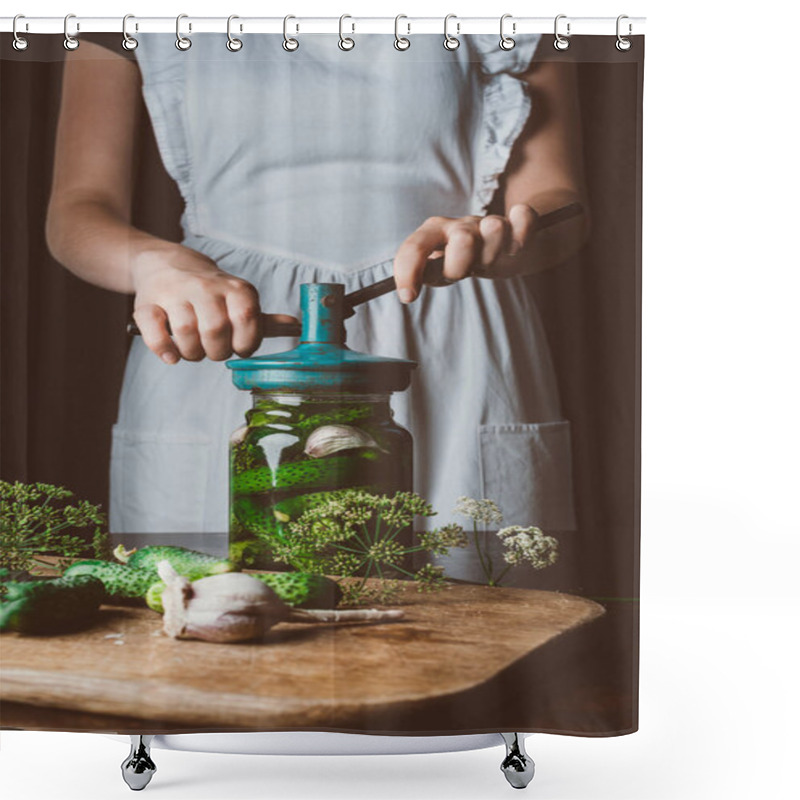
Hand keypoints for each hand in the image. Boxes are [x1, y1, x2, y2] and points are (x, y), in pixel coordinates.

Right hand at [131, 244, 295, 363]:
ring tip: (194, 350)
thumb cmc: (211, 293)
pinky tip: (173, 357)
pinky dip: (163, 348)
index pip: (247, 318)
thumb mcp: (240, 301)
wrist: (167, 264)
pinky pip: (153, 328)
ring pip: (185, 331)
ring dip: (192, 353)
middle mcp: (206, 286)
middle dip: (217, 351)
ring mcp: (175, 293)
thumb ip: (265, 320)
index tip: (240, 347)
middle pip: (215, 329)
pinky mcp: (148, 302)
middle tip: (214, 351)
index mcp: (235, 288)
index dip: (246, 342)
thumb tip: (298, 327)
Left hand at [392, 203, 538, 301]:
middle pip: (461, 241)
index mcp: (434, 233)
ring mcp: (489, 222)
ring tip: (489, 261)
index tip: (408, 297)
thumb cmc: (463, 261)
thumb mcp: (439, 269)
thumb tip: (407, 291)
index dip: (409, 271)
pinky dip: (522, 229)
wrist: (500, 245)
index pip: (414, 247)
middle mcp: (460, 225)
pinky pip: (523, 218)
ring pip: (494, 229)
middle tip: (463, 274)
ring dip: (493, 253)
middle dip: (460, 266)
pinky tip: (516, 246)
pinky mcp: (517, 222)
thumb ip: (427, 274)